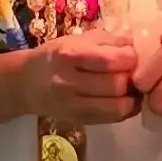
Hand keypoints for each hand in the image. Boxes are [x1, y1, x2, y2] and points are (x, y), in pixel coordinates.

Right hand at [23, 35, 140, 127]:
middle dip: (131, 77)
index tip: (130, 55)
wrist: (27, 84)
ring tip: (131, 86)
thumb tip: (134, 44)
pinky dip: (126, 109)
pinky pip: (112, 118)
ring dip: (132, 96)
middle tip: (133, 71)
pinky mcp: (80, 120)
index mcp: (69, 55)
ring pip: (117, 106)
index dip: (129, 58)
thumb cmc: (55, 56)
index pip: (108, 60)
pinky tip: (125, 99)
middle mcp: (69, 82)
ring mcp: (74, 105)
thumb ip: (107, 39)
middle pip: (115, 85)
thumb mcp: (77, 39)